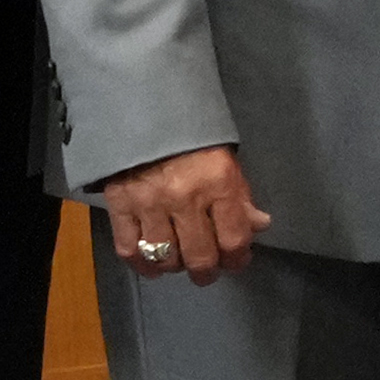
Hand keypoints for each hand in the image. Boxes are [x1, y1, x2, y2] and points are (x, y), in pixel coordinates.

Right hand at [91, 142, 268, 286]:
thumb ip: (241, 195)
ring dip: (176, 266)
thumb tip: (259, 225)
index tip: (236, 259)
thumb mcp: (225, 159)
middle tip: (207, 269)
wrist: (141, 107)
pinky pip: (130, 249)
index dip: (238, 258)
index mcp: (217, 182)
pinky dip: (143, 263)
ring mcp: (149, 203)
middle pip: (200, 257)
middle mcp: (184, 197)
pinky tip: (153, 262)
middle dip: (207, 271)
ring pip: (166, 258)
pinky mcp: (120, 205)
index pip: (234, 239)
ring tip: (180, 259)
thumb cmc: (190, 135)